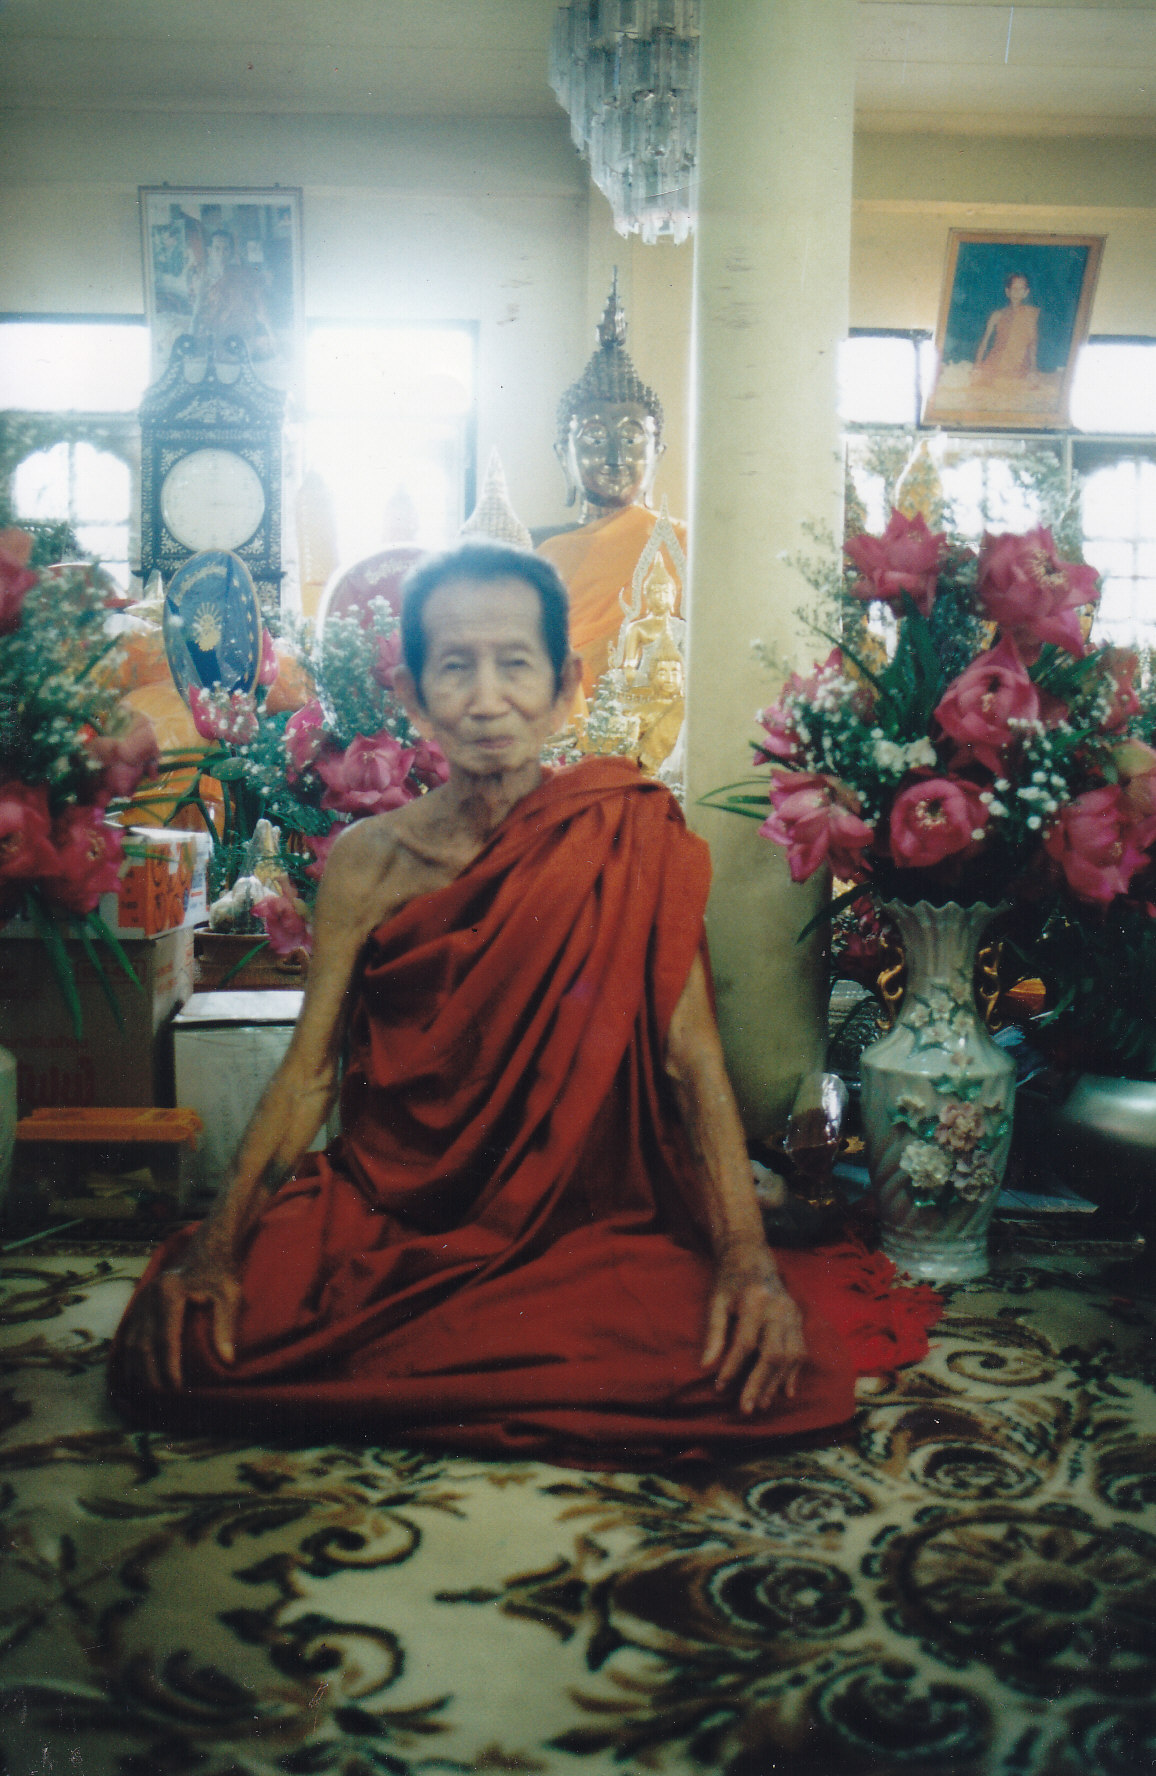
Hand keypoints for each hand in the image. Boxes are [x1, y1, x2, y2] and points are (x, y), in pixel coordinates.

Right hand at [118, 1233, 241, 1393]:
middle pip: (144, 1343)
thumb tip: (227, 1360)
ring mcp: (140, 1300)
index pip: (165, 1337)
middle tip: (163, 1398)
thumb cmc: (219, 1276)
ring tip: (149, 1394)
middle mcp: (149, 1296)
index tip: (176, 1387)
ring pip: (132, 1342)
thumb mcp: (229, 1296)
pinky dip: (131, 1358)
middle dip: (151, 1373)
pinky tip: (136, 1377)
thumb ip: (225, 1326)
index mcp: (169, 1292)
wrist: (205, 1252)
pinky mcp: (138, 1305)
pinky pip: (129, 1336)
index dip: (168, 1365)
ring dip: (138, 1370)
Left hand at [701, 1241, 806, 1415]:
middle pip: (772, 1354)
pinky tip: (784, 1392)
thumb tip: (705, 1366)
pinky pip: (801, 1351)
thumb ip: (713, 1333)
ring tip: (761, 1404)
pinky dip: (793, 1373)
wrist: (752, 1256)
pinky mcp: (800, 1319)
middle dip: (759, 1384)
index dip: (733, 1367)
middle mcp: (779, 1308)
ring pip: (790, 1356)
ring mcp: (793, 1314)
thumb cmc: (729, 1281)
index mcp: (755, 1300)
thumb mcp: (716, 1301)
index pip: (745, 1342)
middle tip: (746, 1408)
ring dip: (776, 1383)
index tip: (719, 1387)